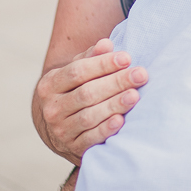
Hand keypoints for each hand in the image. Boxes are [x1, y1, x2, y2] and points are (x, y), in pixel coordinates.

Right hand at [32, 38, 147, 164]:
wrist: (60, 125)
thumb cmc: (75, 90)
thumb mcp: (77, 72)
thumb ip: (91, 57)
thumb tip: (106, 44)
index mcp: (50, 84)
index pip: (78, 72)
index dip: (103, 64)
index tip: (127, 58)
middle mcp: (52, 108)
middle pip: (86, 93)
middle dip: (116, 83)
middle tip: (140, 75)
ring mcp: (60, 129)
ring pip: (89, 116)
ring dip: (114, 105)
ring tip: (135, 95)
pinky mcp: (72, 147)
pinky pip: (90, 139)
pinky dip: (105, 129)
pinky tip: (121, 120)